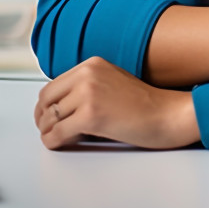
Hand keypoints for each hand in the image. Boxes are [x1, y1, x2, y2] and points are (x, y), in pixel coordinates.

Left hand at [34, 56, 199, 149]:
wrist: (166, 113)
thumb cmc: (145, 103)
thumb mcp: (112, 81)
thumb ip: (88, 86)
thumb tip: (61, 105)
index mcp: (93, 64)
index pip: (53, 84)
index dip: (46, 104)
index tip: (47, 116)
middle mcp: (88, 74)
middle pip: (46, 99)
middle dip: (42, 117)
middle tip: (46, 130)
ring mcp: (88, 93)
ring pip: (50, 117)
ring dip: (48, 131)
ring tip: (56, 138)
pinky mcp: (90, 115)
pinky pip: (57, 132)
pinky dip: (53, 141)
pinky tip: (60, 144)